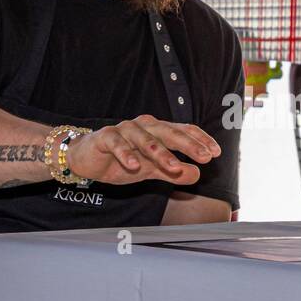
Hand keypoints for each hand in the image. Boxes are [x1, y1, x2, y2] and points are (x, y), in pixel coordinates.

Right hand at [65, 114, 220, 185]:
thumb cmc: (121, 161)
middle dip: (189, 145)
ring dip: (160, 153)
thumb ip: (174, 173)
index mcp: (158, 131)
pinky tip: (134, 165)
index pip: (183, 131)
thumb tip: (198, 175)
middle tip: (205, 157)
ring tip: (174, 166)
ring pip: (146, 139)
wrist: (86, 160)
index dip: (200, 140)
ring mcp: (125, 130)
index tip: (215, 153)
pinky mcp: (105, 137)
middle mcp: (144, 126)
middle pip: (170, 133)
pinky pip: (117, 143)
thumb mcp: (151, 170)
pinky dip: (126, 153)